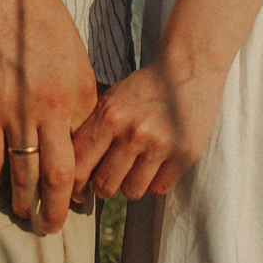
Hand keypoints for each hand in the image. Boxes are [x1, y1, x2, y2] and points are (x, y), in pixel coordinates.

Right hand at [0, 0, 99, 234]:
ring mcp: (16, 111)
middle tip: (51, 227)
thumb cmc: (35, 10)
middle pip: (58, 177)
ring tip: (24, 214)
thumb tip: (73, 128)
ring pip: (23, 176)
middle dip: (56, 210)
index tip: (75, 199)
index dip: (79, 183)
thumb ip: (76, 92)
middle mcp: (53, 109)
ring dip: (24, 203)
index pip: (84, 154)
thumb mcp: (72, 52)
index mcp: (80, 94)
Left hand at [72, 56, 223, 202]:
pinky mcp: (184, 154)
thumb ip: (91, 132)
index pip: (79, 166)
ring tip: (133, 169)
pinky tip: (155, 165)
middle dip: (104, 186)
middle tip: (109, 178)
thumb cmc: (142, 89)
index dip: (75, 185)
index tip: (79, 191)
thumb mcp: (109, 101)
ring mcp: (160, 145)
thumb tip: (75, 175)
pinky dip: (154, 182)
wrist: (187, 70)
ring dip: (130, 185)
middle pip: (105, 186)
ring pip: (131, 192)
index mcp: (108, 116)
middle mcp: (133, 132)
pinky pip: (158, 188)